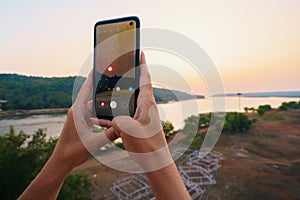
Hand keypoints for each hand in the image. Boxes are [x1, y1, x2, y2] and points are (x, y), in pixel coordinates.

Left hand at [52, 72, 118, 169]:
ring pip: (92, 107)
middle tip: (114, 84)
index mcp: (77, 111)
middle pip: (91, 97)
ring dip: (102, 105)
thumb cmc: (73, 152)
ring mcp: (77, 117)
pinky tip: (109, 117)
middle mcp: (76, 112)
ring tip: (114, 100)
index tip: (97, 67)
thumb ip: (110, 134)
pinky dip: (99, 114)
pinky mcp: (79, 123)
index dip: (92, 77)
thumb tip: (124, 126)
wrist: (61, 162)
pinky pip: (91, 114)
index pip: (86, 89)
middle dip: (102, 91)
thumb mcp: (95, 142)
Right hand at [111, 52, 172, 170]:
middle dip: (125, 77)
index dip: (141, 63)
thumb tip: (114, 118)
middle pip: (134, 87)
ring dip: (114, 98)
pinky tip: (98, 119)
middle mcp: (145, 107)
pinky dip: (110, 116)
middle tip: (116, 68)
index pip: (144, 78)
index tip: (139, 51)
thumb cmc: (148, 147)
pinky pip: (121, 116)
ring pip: (125, 102)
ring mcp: (140, 116)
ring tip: (102, 94)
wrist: (156, 163)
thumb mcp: (130, 131)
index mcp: (147, 103)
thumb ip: (119, 120)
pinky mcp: (136, 125)